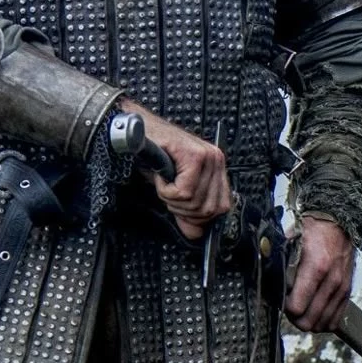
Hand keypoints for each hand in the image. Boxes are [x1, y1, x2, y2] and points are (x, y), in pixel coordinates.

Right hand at [121, 101, 231, 239]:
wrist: (139, 128)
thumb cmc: (156, 152)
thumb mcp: (177, 186)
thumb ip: (188, 210)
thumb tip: (195, 234)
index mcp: (216, 166)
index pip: (222, 206)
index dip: (200, 217)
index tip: (184, 213)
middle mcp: (216, 160)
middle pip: (208, 209)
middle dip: (183, 210)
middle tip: (169, 194)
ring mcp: (207, 157)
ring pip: (194, 201)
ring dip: (172, 199)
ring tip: (164, 182)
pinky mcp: (194, 156)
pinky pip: (183, 192)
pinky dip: (166, 190)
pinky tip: (161, 176)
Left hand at [285, 215, 354, 331]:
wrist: (338, 224)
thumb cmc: (312, 231)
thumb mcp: (290, 241)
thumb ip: (279, 261)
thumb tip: (266, 280)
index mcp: (316, 267)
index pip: (297, 307)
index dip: (283, 306)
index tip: (279, 297)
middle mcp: (331, 281)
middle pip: (308, 321)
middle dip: (293, 317)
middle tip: (287, 305)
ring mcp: (341, 289)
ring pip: (321, 325)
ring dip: (307, 320)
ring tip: (299, 307)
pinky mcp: (347, 293)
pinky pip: (335, 321)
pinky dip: (322, 321)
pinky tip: (312, 310)